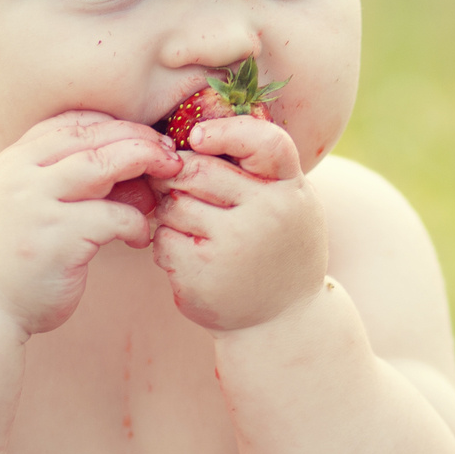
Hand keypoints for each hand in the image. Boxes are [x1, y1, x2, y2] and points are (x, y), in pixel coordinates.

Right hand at [0, 112, 179, 335]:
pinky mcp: (58, 239)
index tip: (145, 139)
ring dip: (144, 165)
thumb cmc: (11, 258)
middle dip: (139, 140)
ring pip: (103, 164)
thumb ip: (60, 180)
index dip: (115, 125)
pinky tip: (140, 238)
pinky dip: (137, 223)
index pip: (71, 122)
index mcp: (12, 162)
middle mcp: (20, 176)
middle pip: (92, 136)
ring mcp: (36, 205)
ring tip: (168, 181)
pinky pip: (114, 216)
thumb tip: (128, 161)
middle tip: (171, 157)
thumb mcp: (26, 205)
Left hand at [151, 115, 328, 333]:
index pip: (264, 142)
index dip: (225, 132)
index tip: (196, 137)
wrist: (283, 322)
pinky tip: (188, 256)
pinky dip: (166, 243)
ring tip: (191, 227)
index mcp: (291, 191)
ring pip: (174, 205)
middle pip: (197, 171)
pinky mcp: (202, 275)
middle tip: (176, 185)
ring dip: (170, 211)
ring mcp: (234, 247)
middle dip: (178, 175)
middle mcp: (267, 216)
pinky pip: (163, 239)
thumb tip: (196, 132)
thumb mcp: (290, 204)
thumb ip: (260, 171)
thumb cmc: (280, 249)